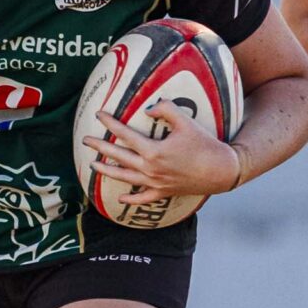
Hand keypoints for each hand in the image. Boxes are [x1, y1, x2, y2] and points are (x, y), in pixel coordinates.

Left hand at [82, 102, 239, 205]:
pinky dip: (131, 199)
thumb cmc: (205, 145)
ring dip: (107, 171)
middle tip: (86, 140)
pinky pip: (143, 198)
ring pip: (124, 177)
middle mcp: (150, 169)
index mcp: (153, 151)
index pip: (125, 134)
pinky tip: (120, 198)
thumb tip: (147, 108)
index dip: (110, 123)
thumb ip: (165, 110)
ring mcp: (155, 183)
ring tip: (93, 165)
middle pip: (118, 156)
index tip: (99, 114)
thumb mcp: (186, 122)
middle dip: (100, 147)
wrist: (221, 171)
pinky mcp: (163, 192)